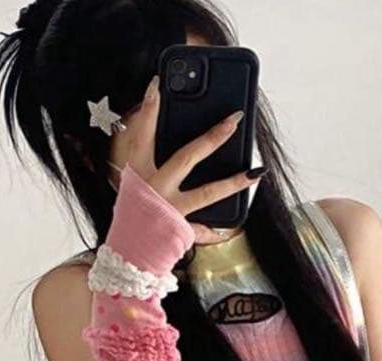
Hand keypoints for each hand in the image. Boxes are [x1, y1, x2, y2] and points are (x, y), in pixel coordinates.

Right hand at [117, 74, 261, 242]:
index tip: (158, 84)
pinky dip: (217, 228)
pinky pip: (203, 229)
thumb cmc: (131, 214)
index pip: (142, 134)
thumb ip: (145, 156)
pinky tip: (231, 225)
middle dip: (212, 137)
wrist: (126, 254)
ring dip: (232, 182)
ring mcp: (170, 210)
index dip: (149, 108)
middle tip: (233, 120)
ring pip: (206, 192)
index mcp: (138, 173)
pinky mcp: (180, 230)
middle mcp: (155, 188)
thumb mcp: (132, 181)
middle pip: (186, 157)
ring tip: (255, 172)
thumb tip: (165, 129)